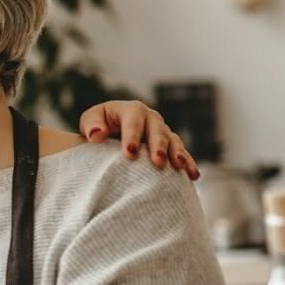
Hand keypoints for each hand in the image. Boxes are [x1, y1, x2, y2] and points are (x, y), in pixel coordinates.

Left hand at [79, 100, 199, 179]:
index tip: (129, 153)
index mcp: (130, 109)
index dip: (132, 136)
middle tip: (158, 162)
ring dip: (177, 153)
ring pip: (173, 140)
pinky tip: (193, 175)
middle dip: (158, 145)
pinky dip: (188, 163)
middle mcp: (150, 118)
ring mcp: (162, 130)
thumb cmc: (98, 125)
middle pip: (157, 130)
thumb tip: (96, 135)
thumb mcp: (90, 120)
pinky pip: (181, 152)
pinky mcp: (170, 145)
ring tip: (179, 166)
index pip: (133, 120)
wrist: (110, 131)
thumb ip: (92, 126)